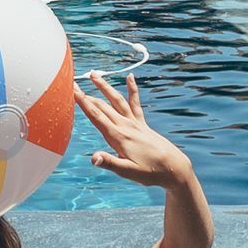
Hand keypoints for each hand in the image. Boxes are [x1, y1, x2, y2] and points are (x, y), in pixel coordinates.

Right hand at [76, 72, 193, 188]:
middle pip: (103, 106)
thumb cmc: (151, 172)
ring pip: (116, 100)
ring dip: (105, 87)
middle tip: (74, 84)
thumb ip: (110, 163)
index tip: (72, 90)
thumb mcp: (128, 172)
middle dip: (87, 95)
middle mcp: (125, 126)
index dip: (83, 102)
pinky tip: (130, 78)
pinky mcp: (142, 124)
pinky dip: (132, 90)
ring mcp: (134, 123)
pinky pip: (135, 103)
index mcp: (118, 137)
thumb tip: (93, 158)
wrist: (174, 168)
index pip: (96, 116)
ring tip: (94, 75)